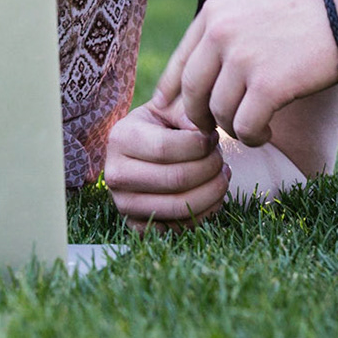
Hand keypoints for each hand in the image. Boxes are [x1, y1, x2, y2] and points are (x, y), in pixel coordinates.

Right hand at [102, 98, 229, 229]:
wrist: (136, 154)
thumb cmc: (157, 127)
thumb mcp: (167, 109)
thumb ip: (186, 111)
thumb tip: (204, 131)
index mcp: (121, 138)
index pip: (165, 148)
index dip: (199, 145)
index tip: (213, 138)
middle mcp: (116, 174)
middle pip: (176, 179)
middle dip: (209, 168)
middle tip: (220, 157)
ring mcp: (124, 204)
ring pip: (179, 207)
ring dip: (212, 192)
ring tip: (221, 174)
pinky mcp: (137, 225)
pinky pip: (179, 228)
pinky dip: (204, 213)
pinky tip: (211, 194)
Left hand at [155, 0, 337, 146]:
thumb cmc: (303, 15)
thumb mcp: (250, 13)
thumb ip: (222, 39)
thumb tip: (195, 84)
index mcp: (213, 14)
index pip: (178, 63)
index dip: (172, 95)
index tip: (173, 114)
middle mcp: (220, 32)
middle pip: (192, 91)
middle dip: (198, 118)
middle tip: (211, 130)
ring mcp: (242, 58)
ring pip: (217, 112)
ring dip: (232, 128)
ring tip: (251, 128)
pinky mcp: (268, 85)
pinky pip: (244, 126)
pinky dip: (252, 136)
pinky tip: (264, 132)